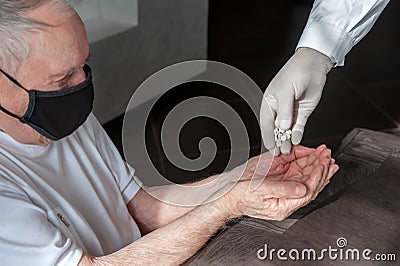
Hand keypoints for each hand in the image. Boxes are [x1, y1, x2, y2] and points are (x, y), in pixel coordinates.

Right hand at [220, 145, 337, 220]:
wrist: (227, 192)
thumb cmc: (239, 195)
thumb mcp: (260, 191)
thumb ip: (283, 189)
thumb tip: (302, 189)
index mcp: (283, 206)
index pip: (307, 192)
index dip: (316, 177)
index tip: (322, 164)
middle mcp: (287, 197)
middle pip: (310, 184)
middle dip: (321, 169)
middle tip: (328, 156)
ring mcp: (284, 187)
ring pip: (306, 176)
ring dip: (316, 164)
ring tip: (324, 154)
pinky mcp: (280, 179)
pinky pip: (297, 171)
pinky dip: (306, 163)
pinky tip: (312, 156)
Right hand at [260, 48, 332, 154]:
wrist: (313, 66)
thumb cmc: (294, 73)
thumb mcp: (286, 92)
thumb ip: (284, 111)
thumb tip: (282, 128)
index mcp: (269, 103)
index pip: (266, 124)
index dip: (268, 137)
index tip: (270, 148)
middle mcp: (279, 110)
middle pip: (276, 129)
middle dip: (277, 142)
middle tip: (279, 154)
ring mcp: (291, 112)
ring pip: (287, 130)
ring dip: (287, 140)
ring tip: (288, 150)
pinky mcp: (302, 113)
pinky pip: (299, 126)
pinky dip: (298, 134)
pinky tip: (297, 140)